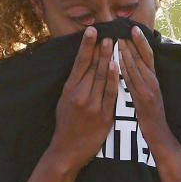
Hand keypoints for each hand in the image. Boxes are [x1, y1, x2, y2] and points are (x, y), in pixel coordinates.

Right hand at [47, 27, 118, 170]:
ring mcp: (91, 105)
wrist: (67, 150)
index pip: (79, 62)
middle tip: (107, 32)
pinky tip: (117, 66)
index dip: (86, 46)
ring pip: (101, 77)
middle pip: (91, 67)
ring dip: (108, 58)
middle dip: (100, 48)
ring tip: (113, 43)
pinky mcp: (103, 115)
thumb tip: (82, 66)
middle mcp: (79, 95)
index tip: (91, 31)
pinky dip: (114, 79)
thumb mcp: (63, 102)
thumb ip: (74, 85)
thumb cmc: (66, 124)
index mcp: (69, 90)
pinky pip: (110, 94)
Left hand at [118, 26, 170, 146]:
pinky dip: (125, 71)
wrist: (159, 137)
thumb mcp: (147, 96)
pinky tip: (118, 62)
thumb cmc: (150, 118)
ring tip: (119, 40)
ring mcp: (149, 91)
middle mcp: (153, 82)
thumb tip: (133, 69)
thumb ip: (141, 83)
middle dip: (134, 42)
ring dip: (128, 53)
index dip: (141, 42)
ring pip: (137, 68)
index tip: (134, 29)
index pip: (148, 56)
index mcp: (154, 80)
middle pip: (144, 58)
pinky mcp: (142, 100)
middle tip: (125, 28)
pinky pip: (132, 83)